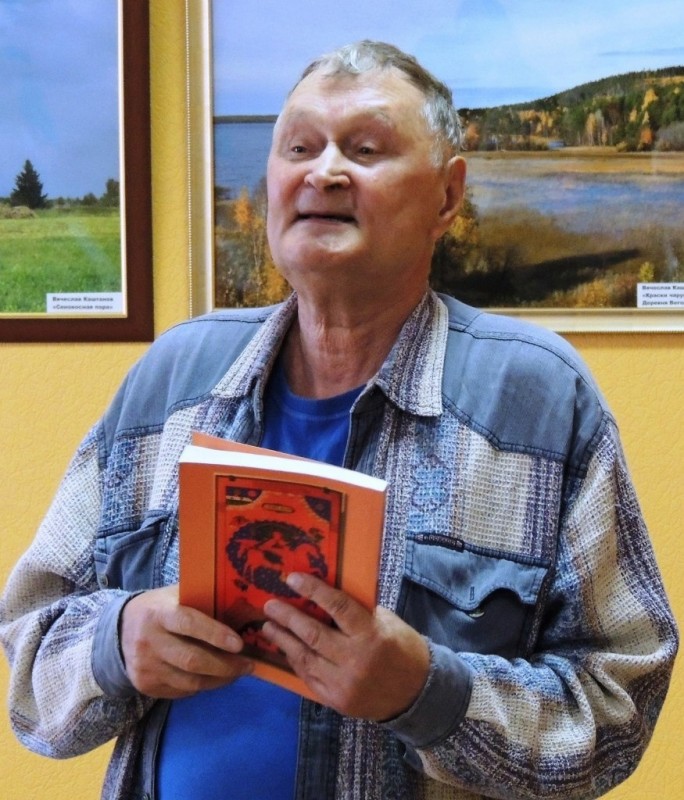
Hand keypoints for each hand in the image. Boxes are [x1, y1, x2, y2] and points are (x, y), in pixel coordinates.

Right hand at [120, 584, 252, 698]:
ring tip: (237, 673)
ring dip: (219, 679)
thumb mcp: (176, 595)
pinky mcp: (145, 685)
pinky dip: (202, 686)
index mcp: (159, 613)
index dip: (215, 634)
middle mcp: (148, 641)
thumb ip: (202, 599)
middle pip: (191, 660)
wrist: (120, 629)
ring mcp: (145, 667)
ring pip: (189, 682)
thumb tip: (242, 606)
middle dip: (225, 665)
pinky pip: (181, 691)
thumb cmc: (160, 607)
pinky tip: (214, 678)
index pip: (189, 623)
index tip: (239, 644)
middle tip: (248, 664)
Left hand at [262, 573, 428, 719]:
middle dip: (288, 617)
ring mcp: (343, 683)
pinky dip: (295, 661)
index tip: (292, 578)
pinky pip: (308, 677)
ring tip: (268, 626)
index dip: (313, 590)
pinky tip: (285, 649)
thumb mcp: (387, 622)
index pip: (337, 606)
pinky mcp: (336, 700)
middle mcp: (354, 659)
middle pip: (313, 634)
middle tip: (270, 605)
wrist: (416, 694)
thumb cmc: (403, 649)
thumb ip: (359, 612)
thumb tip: (327, 596)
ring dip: (283, 640)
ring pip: (305, 658)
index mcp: (370, 633)